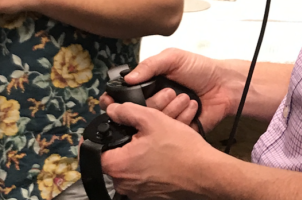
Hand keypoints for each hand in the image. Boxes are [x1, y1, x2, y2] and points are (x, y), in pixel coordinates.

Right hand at [100, 49, 240, 133]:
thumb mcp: (173, 58)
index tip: (111, 102)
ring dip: (171, 108)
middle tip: (169, 92)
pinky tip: (193, 106)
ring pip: (153, 123)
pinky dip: (182, 117)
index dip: (118, 101)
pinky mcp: (178, 130)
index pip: (126, 96)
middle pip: (138, 112)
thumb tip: (128, 78)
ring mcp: (166, 118)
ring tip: (185, 97)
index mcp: (149, 86)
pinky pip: (170, 131)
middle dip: (154, 102)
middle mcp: (154, 103)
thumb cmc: (200, 69)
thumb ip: (149, 65)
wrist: (224, 85)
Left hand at [101, 102, 222, 199]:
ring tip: (157, 138)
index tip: (106, 128)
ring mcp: (138, 192)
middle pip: (115, 157)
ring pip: (131, 165)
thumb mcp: (152, 120)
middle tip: (140, 130)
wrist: (206, 173)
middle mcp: (123, 183)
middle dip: (125, 141)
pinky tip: (164, 152)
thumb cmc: (180, 149)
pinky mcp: (151, 194)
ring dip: (139, 151)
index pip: (94, 151)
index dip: (98, 136)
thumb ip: (127, 112)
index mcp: (117, 165)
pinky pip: (144, 174)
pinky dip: (150, 162)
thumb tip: (112, 110)